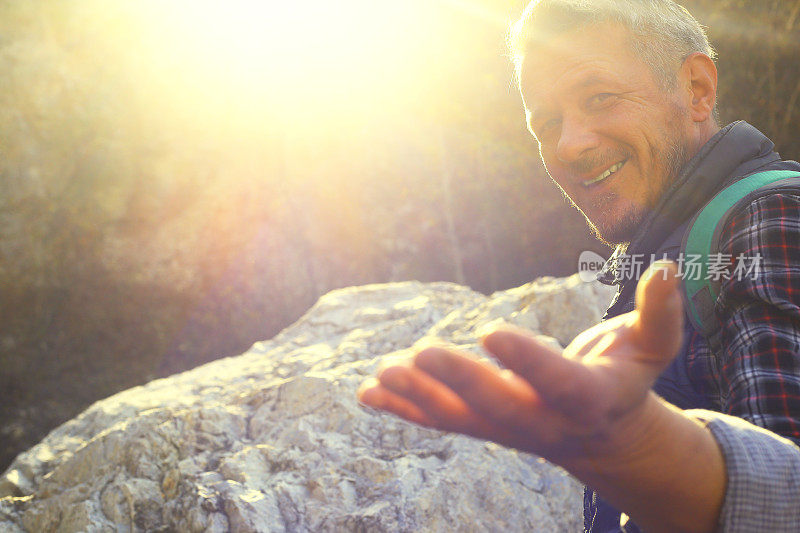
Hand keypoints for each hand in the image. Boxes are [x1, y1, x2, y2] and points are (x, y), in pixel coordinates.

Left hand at [358, 262, 683, 468]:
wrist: (604, 435)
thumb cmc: (627, 378)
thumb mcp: (654, 348)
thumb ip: (661, 313)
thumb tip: (668, 267)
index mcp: (589, 399)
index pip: (559, 383)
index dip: (527, 361)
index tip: (491, 329)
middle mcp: (545, 422)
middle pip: (500, 408)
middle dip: (461, 382)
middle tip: (421, 353)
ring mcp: (509, 430)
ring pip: (461, 420)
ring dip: (419, 399)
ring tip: (382, 375)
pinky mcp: (483, 426)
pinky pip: (441, 422)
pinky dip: (405, 409)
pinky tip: (368, 392)